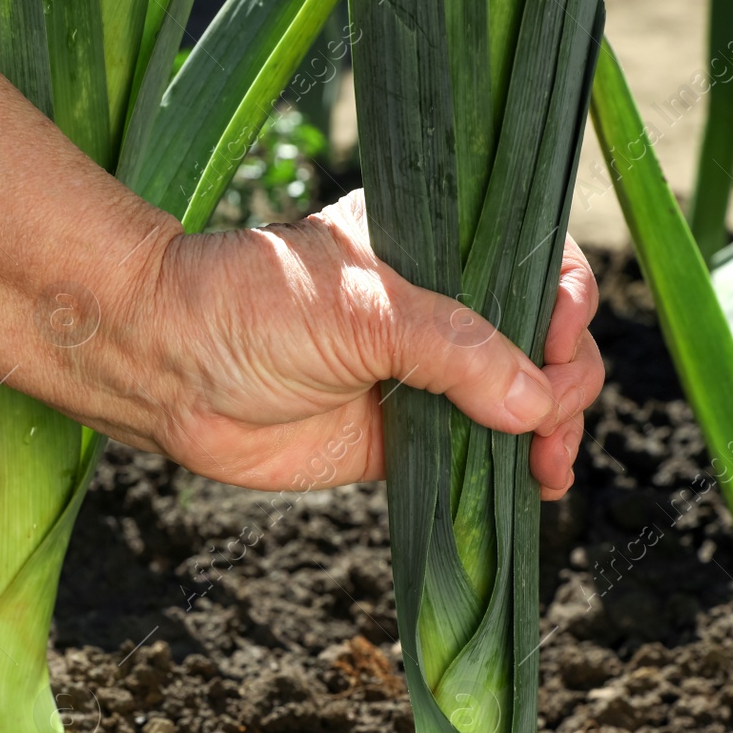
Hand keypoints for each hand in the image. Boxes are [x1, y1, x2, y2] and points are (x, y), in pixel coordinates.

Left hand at [118, 191, 602, 496]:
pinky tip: (538, 485)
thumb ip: (455, 351)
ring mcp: (423, 376)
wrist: (166, 370)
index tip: (558, 340)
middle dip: (566, 378)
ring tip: (549, 465)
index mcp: (434, 247)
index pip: (535, 262)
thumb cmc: (251, 307)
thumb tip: (536, 401)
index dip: (564, 302)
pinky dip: (514, 470)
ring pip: (519, 401)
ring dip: (552, 431)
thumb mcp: (362, 311)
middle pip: (540, 338)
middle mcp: (437, 309)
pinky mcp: (402, 437)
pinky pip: (477, 453)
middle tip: (553, 418)